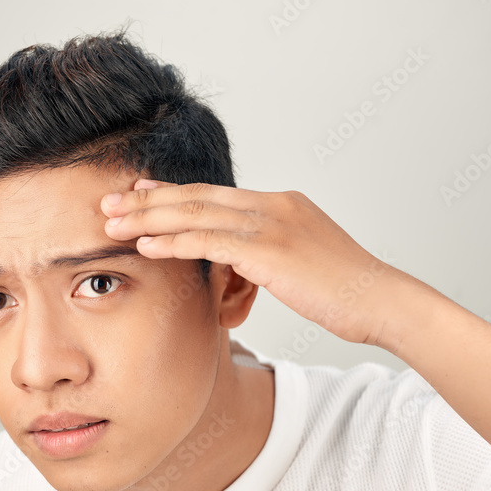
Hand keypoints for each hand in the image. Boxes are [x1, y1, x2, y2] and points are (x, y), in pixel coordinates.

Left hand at [101, 178, 428, 347]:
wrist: (381, 300)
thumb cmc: (344, 291)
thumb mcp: (302, 260)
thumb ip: (268, 252)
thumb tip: (240, 261)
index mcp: (280, 203)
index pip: (213, 193)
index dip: (171, 191)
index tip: (138, 190)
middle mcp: (272, 204)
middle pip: (197, 196)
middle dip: (147, 199)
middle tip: (108, 202)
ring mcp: (271, 223)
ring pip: (195, 213)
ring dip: (148, 218)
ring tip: (112, 224)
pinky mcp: (270, 249)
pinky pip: (209, 241)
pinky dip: (174, 242)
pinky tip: (146, 246)